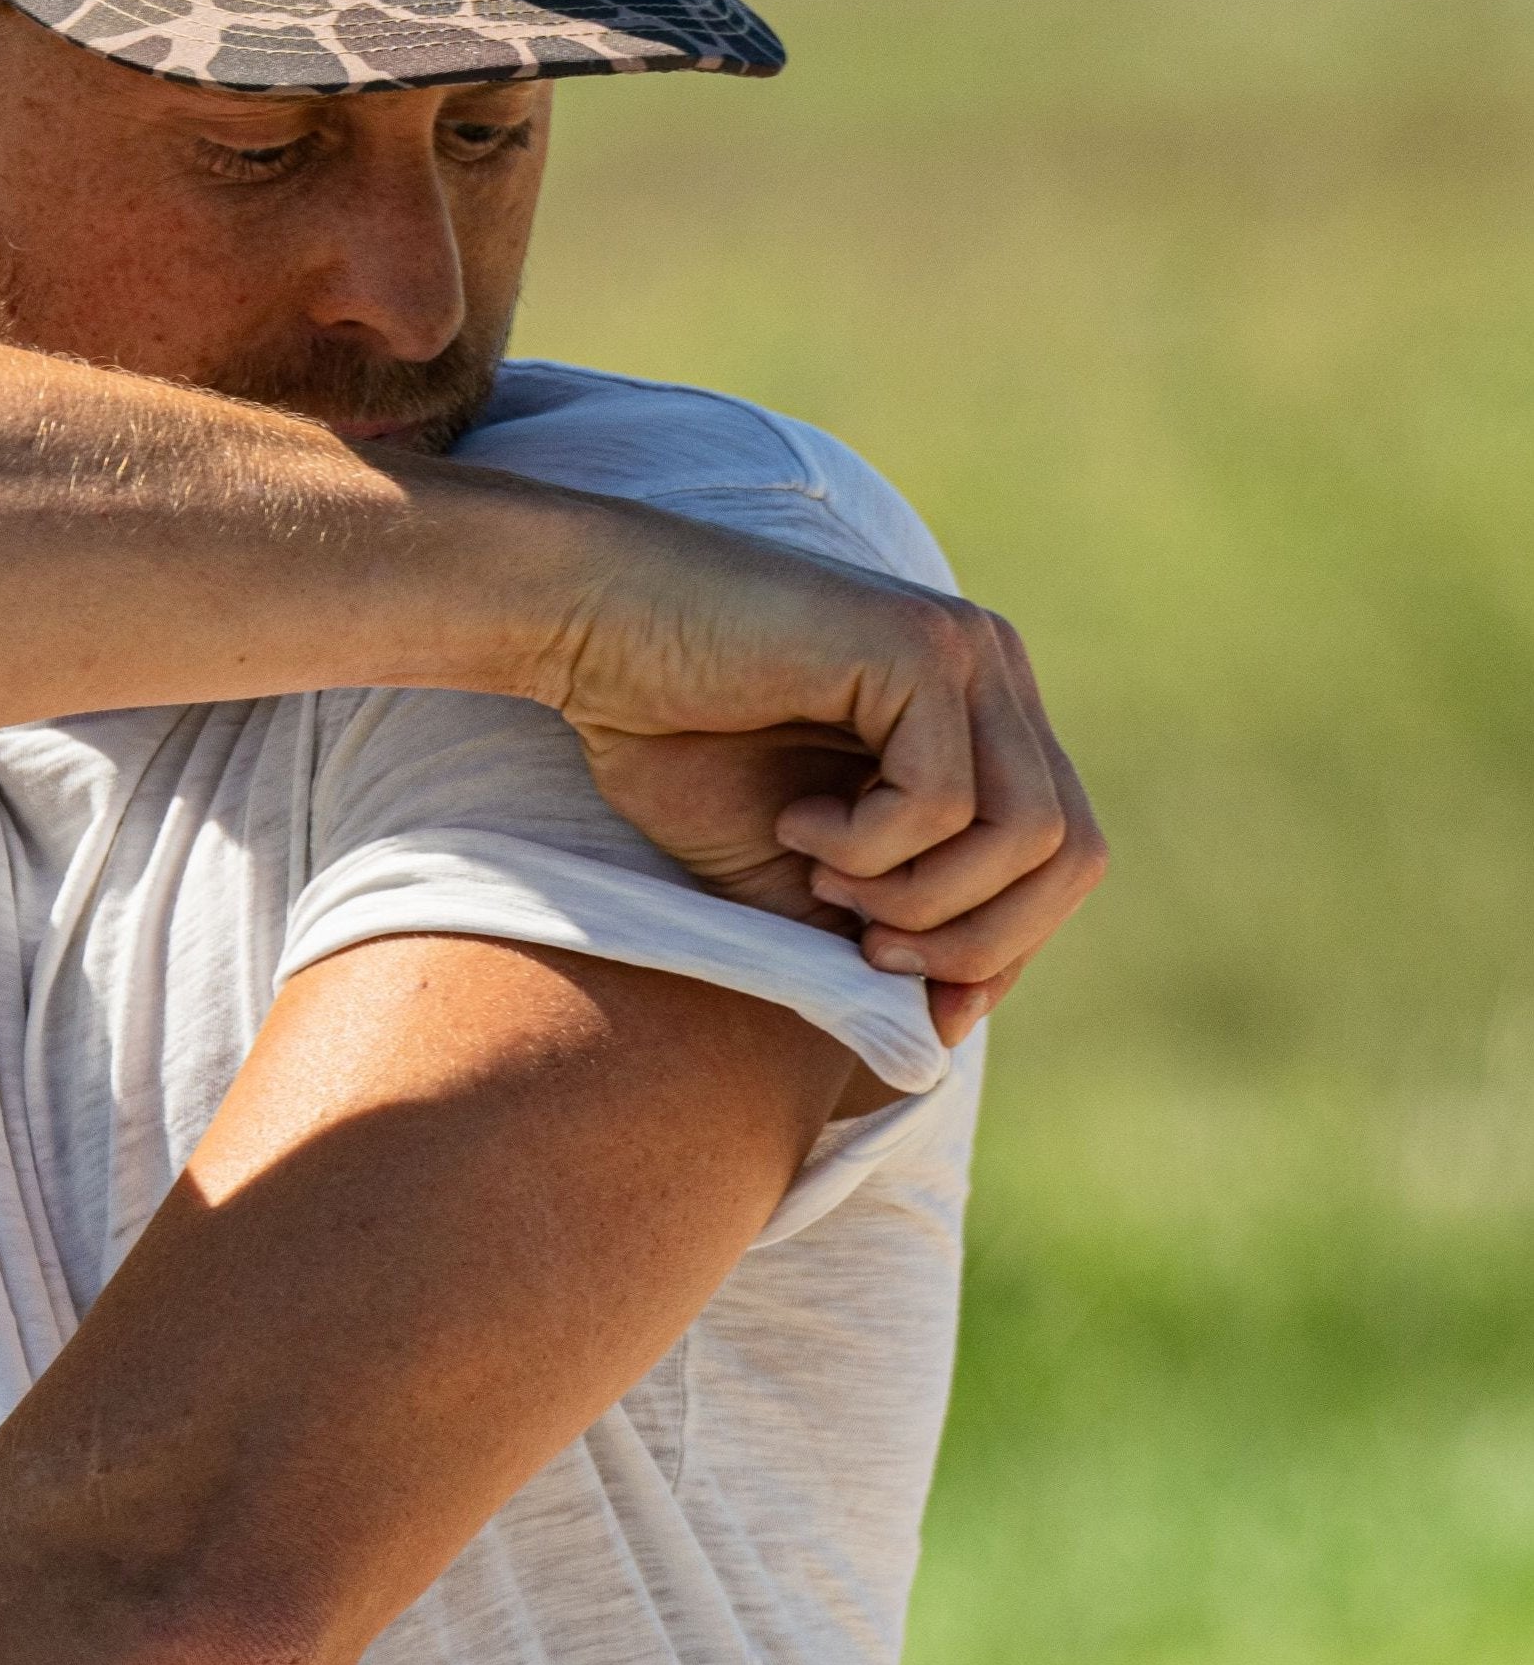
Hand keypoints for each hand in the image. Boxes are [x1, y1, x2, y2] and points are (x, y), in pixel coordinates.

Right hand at [545, 507, 1104, 1033]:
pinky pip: (942, 801)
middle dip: (979, 941)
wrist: (592, 633)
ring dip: (920, 897)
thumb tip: (949, 1030)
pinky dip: (867, 846)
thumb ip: (881, 931)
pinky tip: (796, 823)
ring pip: (1027, 836)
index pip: (1060, 859)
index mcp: (984, 718)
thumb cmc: (677, 743)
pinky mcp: (918, 648)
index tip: (902, 992)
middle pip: (1072, 855)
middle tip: (867, 952)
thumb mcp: (796, 873)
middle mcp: (997, 675)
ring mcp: (967, 654)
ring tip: (823, 880)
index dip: (999, 947)